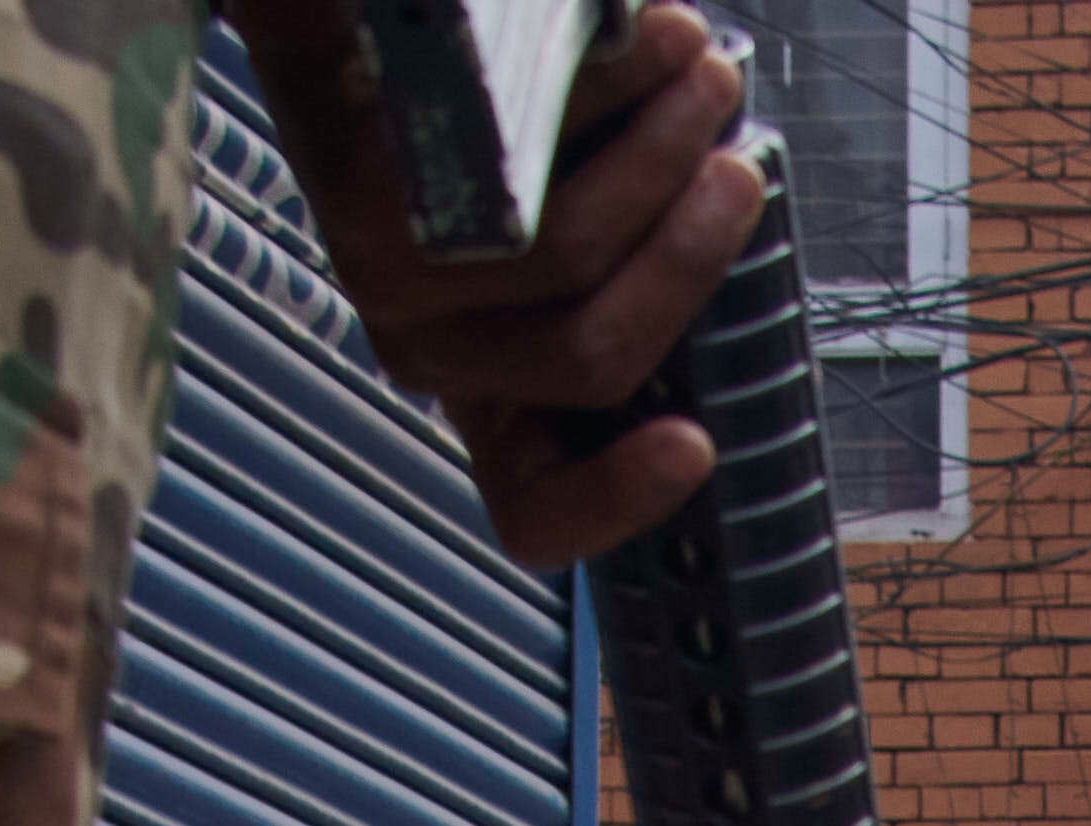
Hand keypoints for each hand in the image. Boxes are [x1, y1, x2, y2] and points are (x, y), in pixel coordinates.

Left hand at [233, 0, 760, 567]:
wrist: (351, 42)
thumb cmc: (486, 149)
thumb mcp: (553, 250)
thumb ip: (627, 286)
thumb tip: (732, 261)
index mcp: (485, 400)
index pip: (535, 512)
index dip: (618, 499)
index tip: (698, 446)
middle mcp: (432, 360)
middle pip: (596, 355)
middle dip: (694, 252)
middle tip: (738, 164)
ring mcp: (391, 285)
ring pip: (568, 254)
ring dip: (665, 150)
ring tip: (705, 74)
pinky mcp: (366, 195)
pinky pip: (524, 162)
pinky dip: (608, 88)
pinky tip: (651, 35)